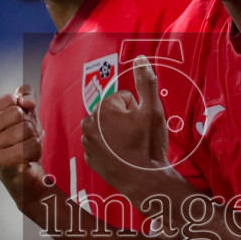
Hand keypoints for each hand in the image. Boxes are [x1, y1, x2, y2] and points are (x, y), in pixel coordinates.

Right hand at [0, 86, 43, 207]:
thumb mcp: (25, 112)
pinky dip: (35, 152)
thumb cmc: (22, 142)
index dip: (22, 111)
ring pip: (26, 129)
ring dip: (33, 140)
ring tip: (24, 151)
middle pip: (18, 113)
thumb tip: (26, 102)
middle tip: (22, 141)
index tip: (17, 126)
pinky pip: (30, 146)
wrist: (26, 176)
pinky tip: (26, 160)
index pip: (10, 99)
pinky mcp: (0, 162)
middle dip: (28, 126)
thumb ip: (25, 94)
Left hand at [80, 56, 168, 194]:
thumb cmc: (148, 145)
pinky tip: (123, 156)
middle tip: (137, 137)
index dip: (137, 111)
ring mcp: (87, 143)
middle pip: (114, 113)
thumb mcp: (153, 109)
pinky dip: (112, 148)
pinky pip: (103, 145)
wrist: (145, 181)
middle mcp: (89, 124)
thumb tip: (140, 58)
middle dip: (126, 121)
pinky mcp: (90, 158)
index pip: (125, 99)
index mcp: (102, 109)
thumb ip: (146, 81)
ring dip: (119, 134)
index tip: (141, 125)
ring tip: (131, 147)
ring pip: (108, 129)